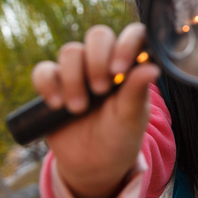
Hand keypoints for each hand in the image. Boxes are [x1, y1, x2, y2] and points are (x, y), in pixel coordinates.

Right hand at [32, 23, 159, 197]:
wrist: (94, 163)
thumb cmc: (121, 136)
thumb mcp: (132, 117)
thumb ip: (137, 91)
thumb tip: (153, 67)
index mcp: (132, 65)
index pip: (133, 34)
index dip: (125, 43)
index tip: (119, 69)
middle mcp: (106, 61)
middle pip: (98, 35)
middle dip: (96, 61)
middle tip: (101, 90)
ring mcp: (78, 70)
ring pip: (70, 51)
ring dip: (73, 79)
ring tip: (80, 109)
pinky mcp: (54, 83)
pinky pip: (44, 70)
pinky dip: (47, 84)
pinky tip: (57, 103)